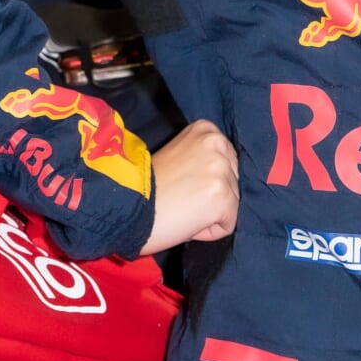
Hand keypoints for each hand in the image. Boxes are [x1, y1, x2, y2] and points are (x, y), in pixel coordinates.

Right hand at [139, 119, 238, 254]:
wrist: (126, 208)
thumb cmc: (147, 188)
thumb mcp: (178, 156)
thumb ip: (201, 159)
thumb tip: (221, 178)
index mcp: (206, 130)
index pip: (227, 162)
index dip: (205, 180)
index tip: (182, 184)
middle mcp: (217, 144)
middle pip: (234, 181)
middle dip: (213, 196)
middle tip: (181, 200)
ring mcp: (222, 170)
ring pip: (232, 203)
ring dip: (210, 214)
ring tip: (181, 210)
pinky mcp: (224, 197)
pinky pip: (228, 223)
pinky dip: (209, 231)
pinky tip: (186, 222)